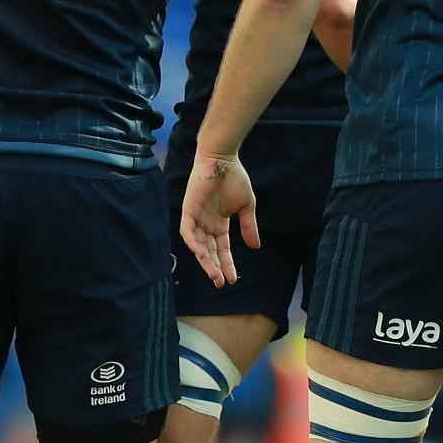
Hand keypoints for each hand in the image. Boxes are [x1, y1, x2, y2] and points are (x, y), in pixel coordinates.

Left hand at [180, 151, 260, 286]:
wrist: (222, 159)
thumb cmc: (234, 178)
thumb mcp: (246, 206)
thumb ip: (249, 226)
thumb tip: (255, 247)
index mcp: (219, 224)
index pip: (222, 249)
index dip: (228, 264)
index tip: (234, 279)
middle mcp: (206, 224)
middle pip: (209, 251)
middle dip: (215, 267)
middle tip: (221, 283)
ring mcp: (196, 218)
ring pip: (198, 246)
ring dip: (205, 261)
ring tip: (214, 275)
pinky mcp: (188, 210)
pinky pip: (187, 231)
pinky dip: (193, 243)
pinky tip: (200, 253)